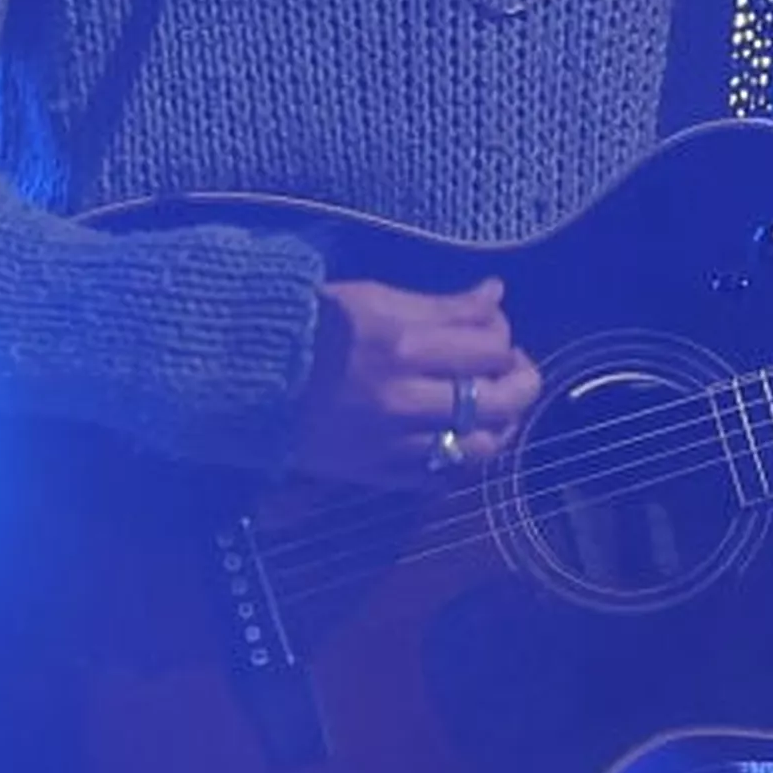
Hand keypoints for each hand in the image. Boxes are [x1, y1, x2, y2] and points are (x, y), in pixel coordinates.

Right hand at [287, 275, 541, 489]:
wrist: (251, 375)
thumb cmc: (315, 325)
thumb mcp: (378, 298)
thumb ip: (443, 305)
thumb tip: (495, 295)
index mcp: (405, 345)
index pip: (490, 345)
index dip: (504, 333)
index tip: (494, 326)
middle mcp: (405, 398)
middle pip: (500, 400)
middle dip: (521, 380)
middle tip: (513, 368)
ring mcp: (393, 442)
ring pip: (480, 447)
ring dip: (500, 425)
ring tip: (494, 406)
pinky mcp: (378, 473)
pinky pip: (441, 477)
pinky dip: (460, 457)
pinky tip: (459, 436)